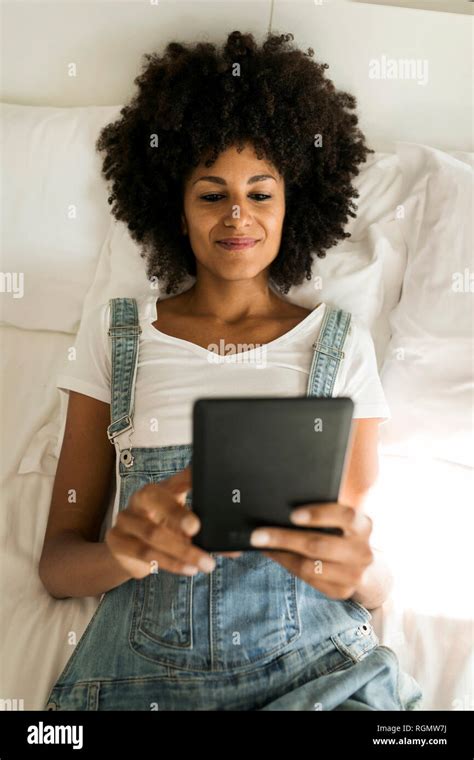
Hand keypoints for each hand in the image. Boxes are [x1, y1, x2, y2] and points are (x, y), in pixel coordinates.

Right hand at [105, 465, 240, 578]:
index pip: (177, 478)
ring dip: (181, 551)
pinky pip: (143, 553)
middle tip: (197, 528)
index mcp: (162, 488)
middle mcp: (141, 498)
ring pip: (152, 533)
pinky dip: (169, 563)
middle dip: (177, 514)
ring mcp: (125, 518)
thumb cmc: (164, 531)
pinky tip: (187, 569)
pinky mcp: (116, 540)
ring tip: (206, 563)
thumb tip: (234, 548)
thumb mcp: (184, 527)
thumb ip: (206, 533)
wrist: (127, 550)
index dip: (190, 478)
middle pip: (156, 499)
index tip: (207, 480)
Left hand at [249, 503, 373, 599]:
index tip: (292, 514)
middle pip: (320, 545)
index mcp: (363, 526)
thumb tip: (281, 505)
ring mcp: (354, 575)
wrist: (364, 566)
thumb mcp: (341, 520)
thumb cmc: (342, 533)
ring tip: (260, 544)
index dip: (319, 514)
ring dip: (281, 555)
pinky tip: (273, 555)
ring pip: (310, 566)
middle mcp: (363, 552)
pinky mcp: (342, 592)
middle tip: (257, 534)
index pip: (345, 516)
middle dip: (284, 538)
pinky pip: (308, 580)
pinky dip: (287, 566)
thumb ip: (323, 513)